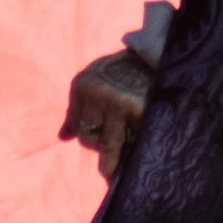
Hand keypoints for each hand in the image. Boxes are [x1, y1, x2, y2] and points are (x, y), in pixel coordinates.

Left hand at [61, 58, 148, 184]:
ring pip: (108, 144)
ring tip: (113, 166)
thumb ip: (78, 109)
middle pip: (87, 137)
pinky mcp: (140, 112)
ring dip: (112, 156)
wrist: (160, 56)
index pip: (75, 125)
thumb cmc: (124, 72)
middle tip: (108, 150)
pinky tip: (137, 146)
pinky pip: (131, 142)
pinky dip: (133, 147)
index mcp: (83, 84)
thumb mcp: (96, 82)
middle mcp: (97, 93)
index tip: (99, 133)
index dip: (87, 132)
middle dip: (98, 144)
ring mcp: (119, 103)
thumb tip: (62, 137)